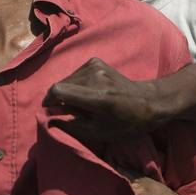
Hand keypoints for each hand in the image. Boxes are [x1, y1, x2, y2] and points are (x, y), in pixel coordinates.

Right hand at [44, 58, 164, 142]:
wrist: (147, 102)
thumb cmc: (125, 123)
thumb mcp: (99, 133)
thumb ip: (72, 126)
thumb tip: (50, 118)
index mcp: (99, 98)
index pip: (59, 91)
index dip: (49, 101)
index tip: (49, 110)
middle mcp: (96, 77)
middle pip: (61, 85)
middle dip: (59, 99)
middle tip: (69, 112)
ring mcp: (96, 66)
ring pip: (66, 79)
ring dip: (67, 92)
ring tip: (80, 103)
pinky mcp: (96, 61)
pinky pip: (75, 74)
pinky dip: (75, 84)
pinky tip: (87, 93)